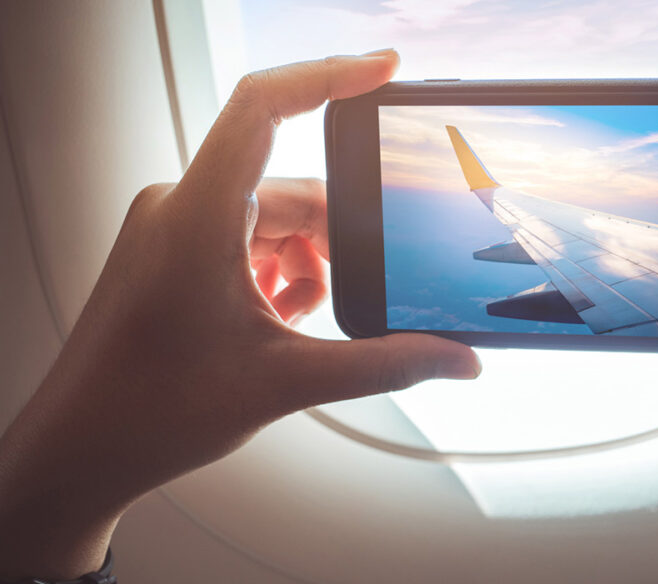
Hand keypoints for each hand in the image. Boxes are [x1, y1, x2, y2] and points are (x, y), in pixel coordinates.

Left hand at [0, 51, 479, 578]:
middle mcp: (180, 207)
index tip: (383, 71)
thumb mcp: (287, 382)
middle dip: (334, 239)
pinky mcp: (169, 250)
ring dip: (303, 263)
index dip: (328, 76)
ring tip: (300, 324)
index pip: (263, 108)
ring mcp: (171, 228)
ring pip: (268, 217)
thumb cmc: (151, 411)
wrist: (81, 450)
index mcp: (199, 217)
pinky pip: (241, 236)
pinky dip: (275, 269)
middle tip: (360, 290)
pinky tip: (277, 320)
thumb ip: (385, 364)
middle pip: (288, 188)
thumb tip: (456, 357)